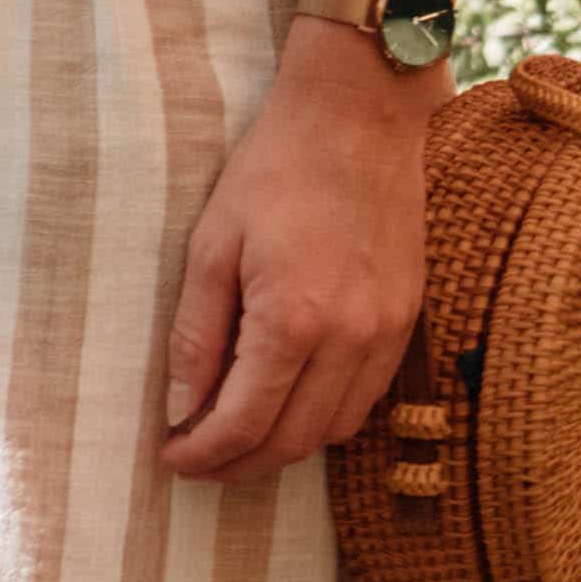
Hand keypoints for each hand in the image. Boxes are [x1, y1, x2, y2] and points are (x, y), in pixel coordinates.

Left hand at [160, 25, 434, 483]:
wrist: (359, 117)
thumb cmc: (276, 169)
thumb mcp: (213, 243)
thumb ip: (198, 333)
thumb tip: (181, 408)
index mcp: (293, 321)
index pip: (244, 423)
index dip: (204, 453)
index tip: (172, 459)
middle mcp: (350, 341)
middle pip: (294, 442)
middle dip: (240, 464)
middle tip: (199, 461)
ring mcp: (387, 334)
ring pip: (336, 431)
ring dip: (285, 448)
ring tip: (239, 439)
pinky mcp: (408, 321)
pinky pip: (368, 399)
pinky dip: (326, 417)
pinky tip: (293, 403)